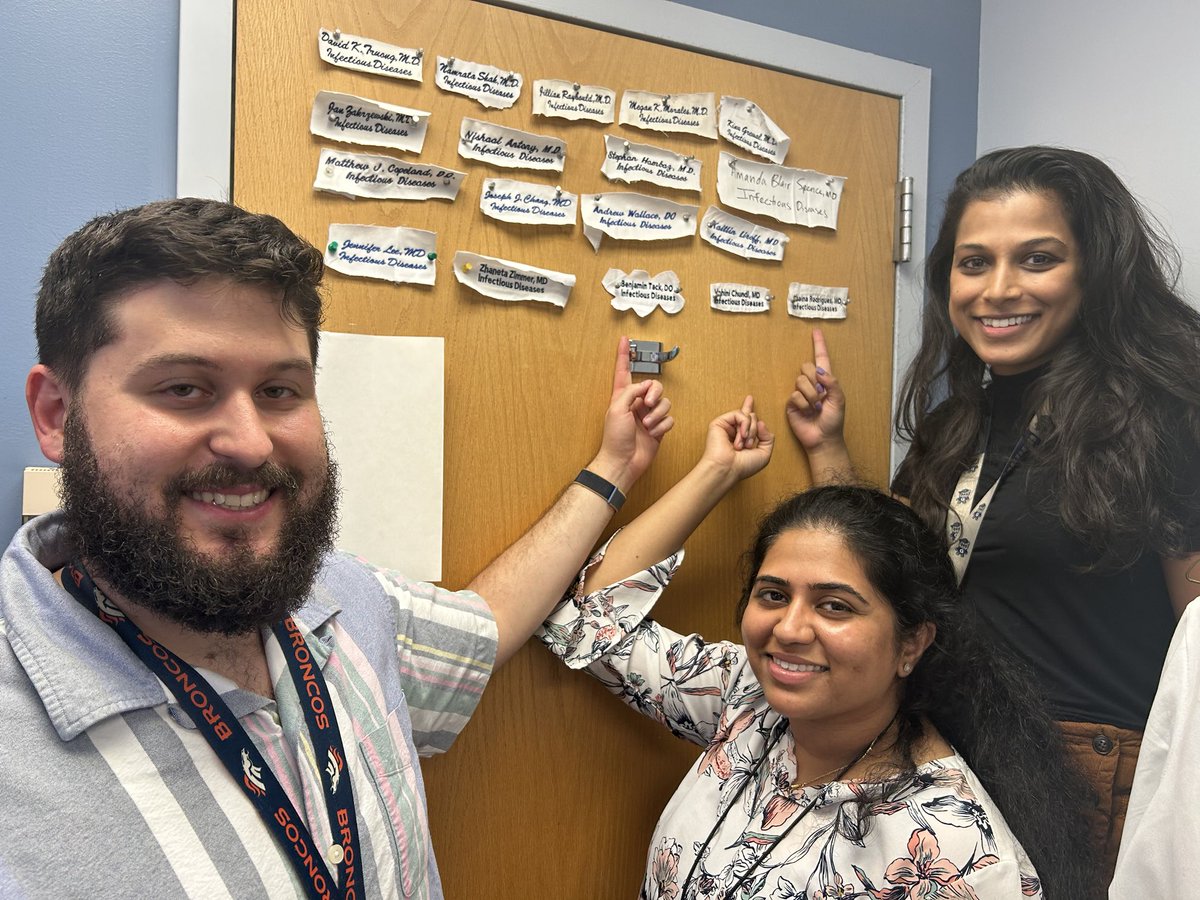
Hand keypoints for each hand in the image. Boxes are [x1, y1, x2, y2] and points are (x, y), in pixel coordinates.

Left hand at [590, 337, 673, 490]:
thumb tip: (646, 386)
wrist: (623, 462)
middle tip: (647, 404)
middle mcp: (636, 404)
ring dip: (657, 415)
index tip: (625, 339)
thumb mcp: (617, 408)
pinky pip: (669, 420)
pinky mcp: (658, 428)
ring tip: (647, 426)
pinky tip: (653, 434)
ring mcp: (648, 416)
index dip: (623, 355)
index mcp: (622, 397)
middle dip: (655, 394)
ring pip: (665, 403)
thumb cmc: (615, 439)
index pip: (623, 371)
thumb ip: (632, 391)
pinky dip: (662, 426)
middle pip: (654, 386)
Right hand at [703, 395, 773, 481]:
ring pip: (748, 416)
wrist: (728, 469)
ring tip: (742, 444)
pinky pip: (739, 414)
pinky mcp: (719, 423)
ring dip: (750, 431)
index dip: (748, 409)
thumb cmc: (743, 466)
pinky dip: (744, 425)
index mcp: (742, 438)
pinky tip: (741, 436)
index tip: (749, 399)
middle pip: (752, 418)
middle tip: (748, 445)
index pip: (747, 420)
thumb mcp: (764, 453)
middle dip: (755, 431)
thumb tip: (760, 422)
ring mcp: (727, 426)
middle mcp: (734, 431)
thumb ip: (768, 437)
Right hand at [786, 328, 845, 451]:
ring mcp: (801, 393)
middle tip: (821, 397)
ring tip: (815, 408)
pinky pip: (794, 395)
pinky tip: (806, 412)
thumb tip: (819, 370)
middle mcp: (812, 384)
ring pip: (800, 381)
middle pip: (807, 367)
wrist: (823, 439)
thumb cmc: (834, 421)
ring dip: (810, 396)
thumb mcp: (839, 400)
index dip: (819, 344)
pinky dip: (802, 404)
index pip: (822, 358)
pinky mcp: (791, 403)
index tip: (816, 331)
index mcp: (826, 381)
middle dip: (815, 381)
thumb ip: (832, 383)